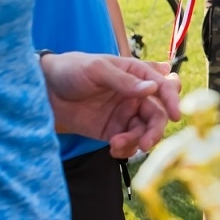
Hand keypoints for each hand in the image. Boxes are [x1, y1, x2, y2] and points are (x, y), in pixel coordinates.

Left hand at [40, 52, 182, 157]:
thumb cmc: (71, 70)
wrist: (44, 92)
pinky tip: (113, 148)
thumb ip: (123, 81)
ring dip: (137, 141)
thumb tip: (152, 89)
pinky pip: (129, 143)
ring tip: (116, 144)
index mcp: (136, 74)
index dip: (172, 100)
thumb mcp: (96, 69)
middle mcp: (135, 95)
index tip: (175, 115)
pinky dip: (126, 149)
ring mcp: (125, 114)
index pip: (163, 86)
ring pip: (145, 131)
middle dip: (155, 130)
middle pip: (158, 114)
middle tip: (145, 143)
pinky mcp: (113, 131)